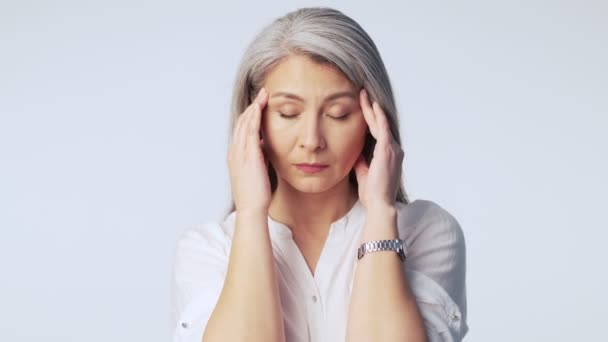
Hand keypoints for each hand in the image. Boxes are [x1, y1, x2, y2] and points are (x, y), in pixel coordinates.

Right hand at [227, 87, 270, 212]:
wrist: (252, 208)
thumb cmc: (256, 194)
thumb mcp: (257, 170)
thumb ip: (259, 156)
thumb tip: (265, 145)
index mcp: (236, 155)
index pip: (241, 129)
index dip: (250, 115)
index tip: (260, 104)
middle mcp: (235, 151)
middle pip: (242, 122)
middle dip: (252, 106)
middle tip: (263, 93)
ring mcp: (239, 153)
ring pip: (245, 123)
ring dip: (254, 107)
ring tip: (264, 95)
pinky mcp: (248, 155)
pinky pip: (250, 131)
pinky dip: (254, 117)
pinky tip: (261, 107)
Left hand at [353, 88, 403, 211]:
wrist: (379, 204)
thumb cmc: (372, 193)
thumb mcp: (363, 173)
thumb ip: (361, 161)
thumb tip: (355, 151)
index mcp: (388, 155)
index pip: (377, 132)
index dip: (370, 119)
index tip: (363, 107)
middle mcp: (393, 150)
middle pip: (380, 124)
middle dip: (371, 109)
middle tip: (363, 93)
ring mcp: (392, 149)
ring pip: (380, 123)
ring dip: (372, 109)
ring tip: (364, 95)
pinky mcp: (387, 150)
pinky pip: (382, 129)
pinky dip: (378, 116)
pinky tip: (373, 105)